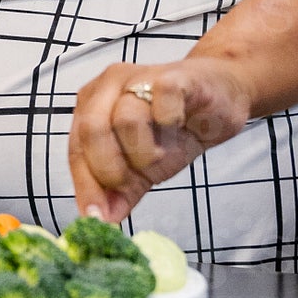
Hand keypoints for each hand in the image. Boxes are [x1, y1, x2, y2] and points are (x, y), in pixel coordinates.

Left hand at [68, 59, 252, 223]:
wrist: (221, 98)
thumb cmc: (175, 128)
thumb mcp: (144, 168)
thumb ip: (121, 192)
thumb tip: (102, 222)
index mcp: (92, 107)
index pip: (77, 150)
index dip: (86, 187)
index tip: (97, 218)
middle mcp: (108, 86)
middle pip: (91, 131)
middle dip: (112, 168)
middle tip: (137, 179)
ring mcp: (139, 76)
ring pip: (125, 120)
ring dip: (146, 151)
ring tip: (163, 151)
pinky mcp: (173, 76)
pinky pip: (161, 100)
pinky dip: (169, 122)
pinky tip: (178, 125)